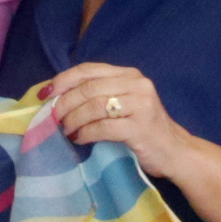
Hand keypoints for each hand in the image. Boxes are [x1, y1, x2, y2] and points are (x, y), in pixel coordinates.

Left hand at [40, 63, 186, 166]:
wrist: (174, 151)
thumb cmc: (143, 129)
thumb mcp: (123, 104)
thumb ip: (99, 95)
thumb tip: (57, 98)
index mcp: (129, 75)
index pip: (89, 70)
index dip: (63, 80)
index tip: (45, 94)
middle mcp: (137, 84)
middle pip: (89, 88)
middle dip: (65, 104)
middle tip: (54, 118)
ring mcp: (141, 105)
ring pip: (94, 107)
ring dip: (73, 119)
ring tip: (66, 130)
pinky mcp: (140, 127)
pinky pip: (103, 127)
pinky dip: (86, 134)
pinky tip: (79, 139)